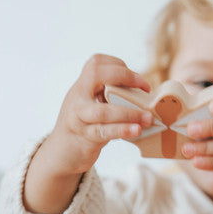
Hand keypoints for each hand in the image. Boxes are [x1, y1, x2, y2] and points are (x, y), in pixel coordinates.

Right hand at [44, 54, 152, 174]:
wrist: (64, 150)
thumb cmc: (86, 124)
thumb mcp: (92, 103)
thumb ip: (109, 95)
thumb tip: (143, 94)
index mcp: (82, 86)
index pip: (96, 63)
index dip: (119, 65)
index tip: (138, 80)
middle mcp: (78, 97)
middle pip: (96, 75)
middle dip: (124, 76)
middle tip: (144, 88)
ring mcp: (78, 117)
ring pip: (103, 110)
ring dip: (129, 113)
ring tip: (148, 117)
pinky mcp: (85, 136)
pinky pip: (104, 132)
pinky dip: (122, 130)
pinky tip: (136, 130)